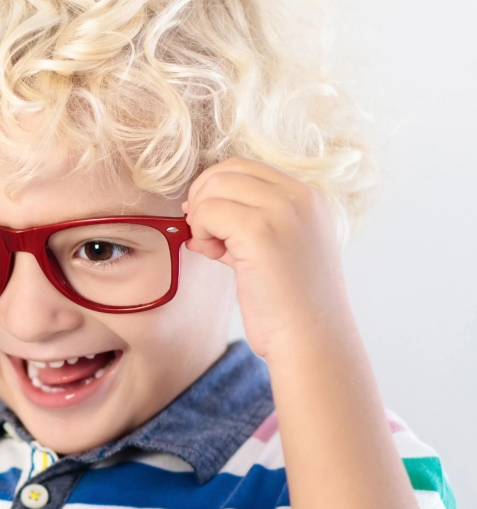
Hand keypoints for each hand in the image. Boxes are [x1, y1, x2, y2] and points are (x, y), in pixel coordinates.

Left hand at [183, 158, 349, 359]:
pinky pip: (208, 212)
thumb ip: (246, 224)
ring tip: (214, 250)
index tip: (211, 224)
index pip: (247, 168)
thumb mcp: (275, 250)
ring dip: (201, 217)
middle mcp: (301, 196)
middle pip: (228, 170)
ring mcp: (283, 211)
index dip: (218, 190)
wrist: (311, 340)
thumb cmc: (290, 305)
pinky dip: (201, 232)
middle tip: (205, 236)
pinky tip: (216, 256)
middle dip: (204, 199)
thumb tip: (197, 209)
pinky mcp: (261, 231)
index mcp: (310, 197)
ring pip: (215, 187)